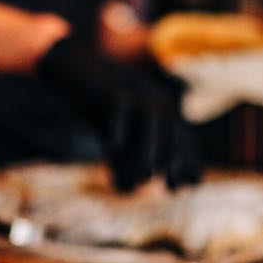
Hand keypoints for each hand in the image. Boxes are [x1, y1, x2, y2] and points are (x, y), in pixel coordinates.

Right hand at [39, 37, 200, 190]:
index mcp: (164, 114)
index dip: (186, 164)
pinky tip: (112, 150)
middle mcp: (157, 102)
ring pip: (151, 120)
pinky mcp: (113, 88)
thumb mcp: (116, 142)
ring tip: (147, 176)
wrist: (76, 73)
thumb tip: (130, 188)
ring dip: (150, 149)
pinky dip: (118, 128)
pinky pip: (120, 107)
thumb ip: (124, 166)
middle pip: (173, 131)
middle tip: (171, 187)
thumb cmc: (102, 112)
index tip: (179, 189)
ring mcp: (137, 92)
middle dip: (175, 160)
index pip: (182, 141)